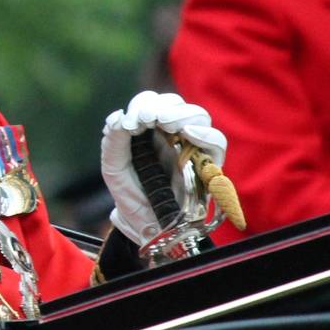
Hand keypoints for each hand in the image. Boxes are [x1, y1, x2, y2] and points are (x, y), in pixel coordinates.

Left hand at [100, 91, 226, 246]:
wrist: (147, 227)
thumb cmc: (131, 195)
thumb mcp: (113, 168)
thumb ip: (113, 142)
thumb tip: (118, 118)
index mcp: (150, 130)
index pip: (153, 102)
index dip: (144, 104)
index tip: (133, 121)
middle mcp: (173, 135)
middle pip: (176, 104)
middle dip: (162, 106)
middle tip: (147, 118)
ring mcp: (193, 148)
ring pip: (198, 117)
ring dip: (181, 114)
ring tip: (165, 123)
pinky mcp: (210, 166)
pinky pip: (217, 142)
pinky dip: (204, 133)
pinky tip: (188, 133)